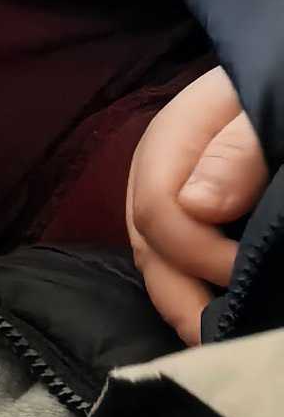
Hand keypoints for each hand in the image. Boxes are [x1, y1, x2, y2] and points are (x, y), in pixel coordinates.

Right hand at [126, 64, 266, 338]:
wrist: (282, 73)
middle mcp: (157, 171)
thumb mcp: (262, 107)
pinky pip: (172, 257)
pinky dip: (193, 288)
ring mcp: (168, 192)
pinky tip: (217, 311)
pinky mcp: (188, 212)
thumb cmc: (278, 83)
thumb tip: (196, 207)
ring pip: (155, 258)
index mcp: (172, 139)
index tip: (250, 272)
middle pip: (146, 244)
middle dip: (181, 298)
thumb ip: (237, 151)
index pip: (159, 213)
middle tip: (219, 342)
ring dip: (184, 301)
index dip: (202, 254)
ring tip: (216, 341)